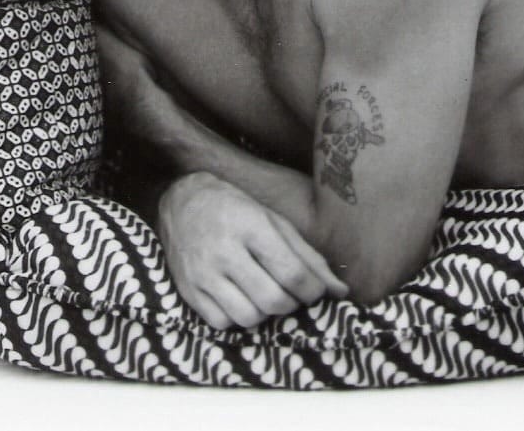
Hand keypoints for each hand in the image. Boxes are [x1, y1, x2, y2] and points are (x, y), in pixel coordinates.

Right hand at [157, 172, 347, 329]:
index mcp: (252, 227)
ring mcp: (203, 273)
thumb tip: (340, 291)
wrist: (183, 200)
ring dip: (266, 314)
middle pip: (272, 300)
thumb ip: (308, 257)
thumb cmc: (237, 209)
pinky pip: (222, 323)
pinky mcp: (188, 290)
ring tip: (266, 295)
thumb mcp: (275, 222)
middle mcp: (225, 250)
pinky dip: (238, 319)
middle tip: (292, 294)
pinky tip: (241, 299)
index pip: (292, 273)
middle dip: (292, 305)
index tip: (316, 292)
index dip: (313, 291)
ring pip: (248, 317)